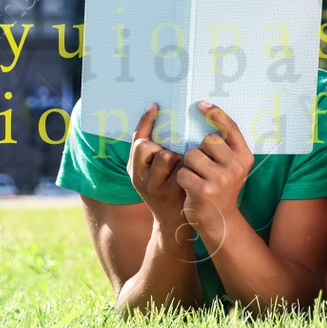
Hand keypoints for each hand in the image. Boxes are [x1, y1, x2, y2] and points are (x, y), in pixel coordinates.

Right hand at [126, 104, 185, 224]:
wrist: (174, 222)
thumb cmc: (168, 190)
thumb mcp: (153, 174)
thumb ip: (154, 155)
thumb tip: (168, 124)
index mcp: (134, 170)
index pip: (135, 140)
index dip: (144, 121)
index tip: (155, 105)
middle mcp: (140, 178)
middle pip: (147, 146)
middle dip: (162, 147)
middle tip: (172, 158)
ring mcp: (155, 186)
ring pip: (167, 155)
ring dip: (178, 157)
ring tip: (182, 170)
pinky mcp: (172, 193)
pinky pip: (183, 168)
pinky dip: (189, 169)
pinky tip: (192, 177)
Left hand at [177, 102, 254, 230]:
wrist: (220, 220)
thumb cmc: (221, 187)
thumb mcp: (232, 167)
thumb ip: (225, 147)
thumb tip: (209, 115)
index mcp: (245, 157)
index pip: (231, 129)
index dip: (216, 113)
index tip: (201, 103)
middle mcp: (236, 166)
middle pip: (208, 140)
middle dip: (200, 150)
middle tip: (203, 166)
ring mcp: (221, 178)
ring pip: (192, 155)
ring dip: (189, 165)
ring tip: (197, 177)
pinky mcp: (204, 190)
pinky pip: (183, 172)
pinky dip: (182, 179)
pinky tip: (190, 188)